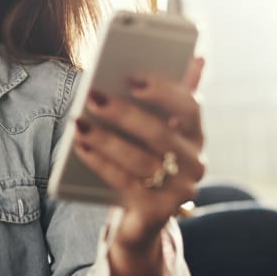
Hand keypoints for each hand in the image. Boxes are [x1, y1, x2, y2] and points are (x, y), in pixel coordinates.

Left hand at [72, 57, 205, 248]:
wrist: (141, 218)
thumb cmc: (146, 160)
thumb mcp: (157, 129)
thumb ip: (169, 96)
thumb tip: (197, 57)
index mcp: (196, 135)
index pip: (189, 107)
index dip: (163, 91)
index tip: (132, 79)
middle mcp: (195, 163)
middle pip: (160, 134)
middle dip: (124, 113)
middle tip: (92, 96)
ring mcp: (180, 190)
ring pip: (141, 161)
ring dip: (107, 140)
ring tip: (79, 123)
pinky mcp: (159, 212)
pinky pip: (126, 184)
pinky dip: (101, 163)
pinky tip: (80, 147)